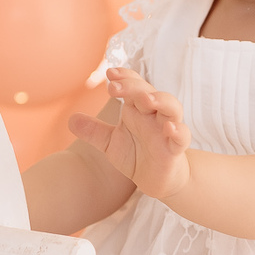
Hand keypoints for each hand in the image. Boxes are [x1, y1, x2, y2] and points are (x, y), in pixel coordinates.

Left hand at [69, 67, 190, 200]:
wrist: (155, 181)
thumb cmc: (136, 155)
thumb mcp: (110, 143)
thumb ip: (93, 131)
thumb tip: (71, 120)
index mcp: (138, 110)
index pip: (134, 85)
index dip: (125, 78)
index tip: (109, 74)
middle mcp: (154, 116)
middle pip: (150, 92)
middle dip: (134, 87)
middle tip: (115, 87)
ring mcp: (167, 131)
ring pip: (172, 108)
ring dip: (161, 100)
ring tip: (146, 99)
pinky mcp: (176, 149)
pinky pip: (183, 137)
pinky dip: (179, 131)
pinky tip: (169, 128)